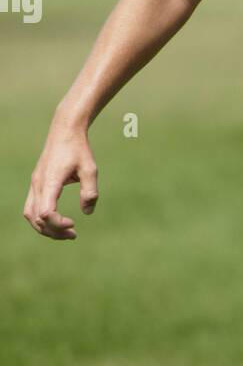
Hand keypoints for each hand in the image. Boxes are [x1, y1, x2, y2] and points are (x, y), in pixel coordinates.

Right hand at [23, 122, 98, 238]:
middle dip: (53, 231)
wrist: (65, 131)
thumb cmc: (79, 149)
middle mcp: (38, 184)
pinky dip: (41, 218)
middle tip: (73, 234)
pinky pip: (31, 207)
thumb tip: (87, 212)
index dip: (57, 224)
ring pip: (30, 214)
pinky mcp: (36, 183)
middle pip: (36, 218)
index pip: (45, 213)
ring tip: (66, 232)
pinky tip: (57, 221)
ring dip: (45, 227)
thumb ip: (90, 192)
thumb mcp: (90, 169)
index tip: (73, 223)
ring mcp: (34, 184)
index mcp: (50, 182)